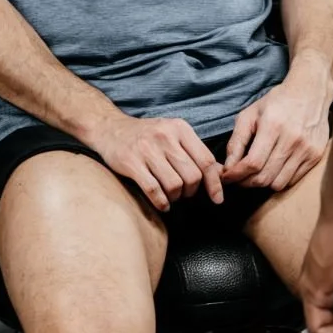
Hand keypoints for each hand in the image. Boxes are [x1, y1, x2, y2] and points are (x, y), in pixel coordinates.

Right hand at [93, 114, 223, 213]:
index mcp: (180, 128)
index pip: (206, 160)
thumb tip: (221, 173)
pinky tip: (162, 204)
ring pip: (175, 185)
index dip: (214, 183)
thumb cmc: (148, 136)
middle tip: (184, 193)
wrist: (110, 128)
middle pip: (192, 176)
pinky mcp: (131, 162)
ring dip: (176, 197)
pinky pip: (154, 189)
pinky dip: (161, 202)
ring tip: (171, 196)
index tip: (217, 198)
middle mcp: (165, 137)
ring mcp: (147, 149)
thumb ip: (195, 152)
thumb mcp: (173, 135)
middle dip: (191, 191)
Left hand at [222, 69, 332, 193]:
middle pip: (264, 177)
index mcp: (273, 126)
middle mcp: (292, 139)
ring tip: (254, 175)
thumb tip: (228, 168)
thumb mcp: (250, 115)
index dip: (236, 175)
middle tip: (238, 179)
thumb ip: (237, 141)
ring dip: (262, 184)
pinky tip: (272, 169)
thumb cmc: (276, 102)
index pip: (252, 163)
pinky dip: (279, 180)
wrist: (311, 92)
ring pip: (278, 183)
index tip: (226, 177)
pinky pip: (292, 180)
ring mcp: (306, 149)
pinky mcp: (316, 156)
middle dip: (245, 183)